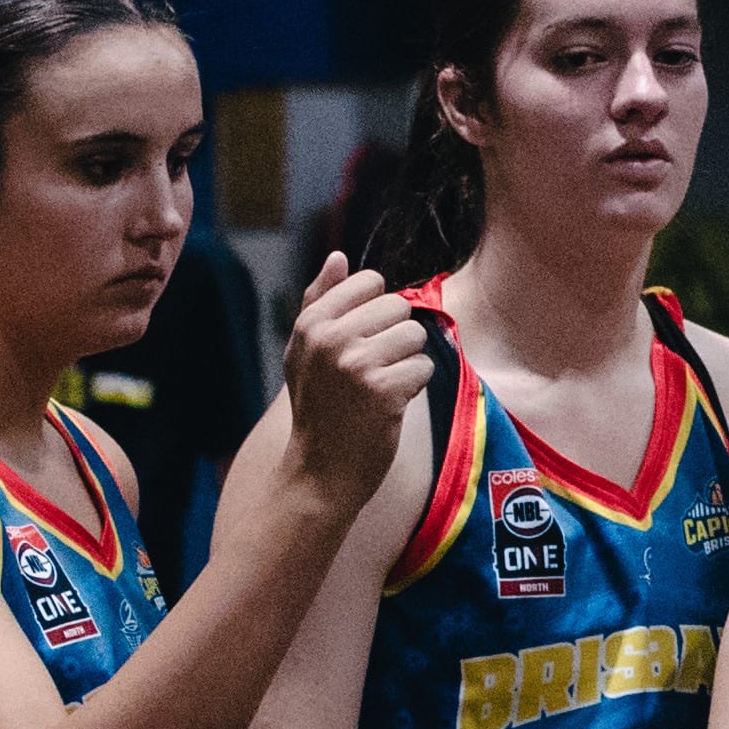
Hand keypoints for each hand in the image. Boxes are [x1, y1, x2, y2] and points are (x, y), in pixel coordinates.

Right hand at [276, 256, 435, 509]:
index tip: (362, 343)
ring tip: (380, 388)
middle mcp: (331, 337)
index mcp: (312, 322)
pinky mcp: (383, 391)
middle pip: (398, 306)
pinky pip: (423, 368)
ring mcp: (356, 363)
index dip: (378, 313)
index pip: (371, 282)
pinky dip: (413, 388)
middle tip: (372, 371)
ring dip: (407, 363)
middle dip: (396, 338)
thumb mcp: (306, 351)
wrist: (319, 471)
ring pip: (415, 336)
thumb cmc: (317, 407)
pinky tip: (388, 406)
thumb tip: (340, 257)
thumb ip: (321, 300)